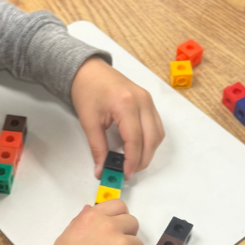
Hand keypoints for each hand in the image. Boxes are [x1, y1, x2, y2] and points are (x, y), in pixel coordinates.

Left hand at [70, 57, 164, 178]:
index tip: (125, 174)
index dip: (132, 161)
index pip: (135, 140)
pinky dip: (151, 140)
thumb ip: (98, 148)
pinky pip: (156, 126)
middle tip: (129, 172)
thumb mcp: (89, 122)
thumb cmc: (87, 90)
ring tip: (134, 162)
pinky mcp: (148, 101)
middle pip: (151, 139)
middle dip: (142, 160)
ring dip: (149, 151)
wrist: (89, 70)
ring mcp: (148, 100)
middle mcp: (142, 101)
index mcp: (126, 104)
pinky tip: (139, 148)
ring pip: (158, 134)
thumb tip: (101, 169)